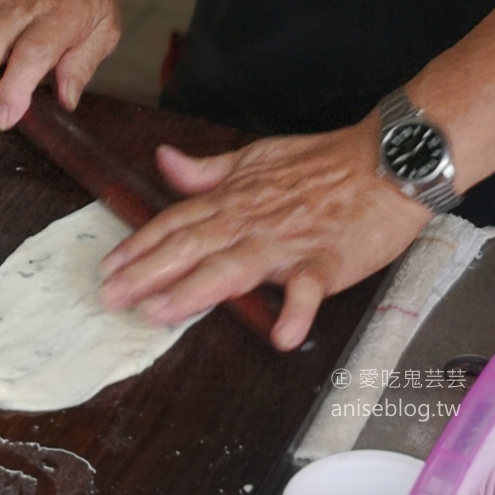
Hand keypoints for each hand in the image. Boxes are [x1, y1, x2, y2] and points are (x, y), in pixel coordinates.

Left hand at [99, 121, 432, 350]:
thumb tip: (165, 162)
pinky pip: (309, 289)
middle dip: (146, 273)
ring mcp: (287, 243)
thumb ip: (208, 170)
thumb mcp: (257, 157)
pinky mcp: (326, 261)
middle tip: (111, 297)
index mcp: (234, 199)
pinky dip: (296, 311)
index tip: (108, 267)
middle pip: (190, 246)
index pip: (176, 221)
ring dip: (194, 291)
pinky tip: (282, 337)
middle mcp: (251, 221)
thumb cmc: (323, 162)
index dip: (139, 245)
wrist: (387, 160)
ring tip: (159, 313)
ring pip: (232, 267)